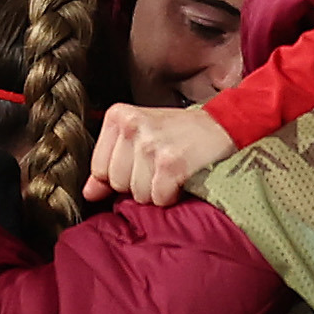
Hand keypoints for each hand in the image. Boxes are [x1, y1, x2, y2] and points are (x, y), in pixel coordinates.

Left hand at [91, 100, 231, 207]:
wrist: (224, 125)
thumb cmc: (181, 133)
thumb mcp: (141, 138)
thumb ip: (111, 164)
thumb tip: (88, 193)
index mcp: (119, 116)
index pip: (99, 168)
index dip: (122, 174)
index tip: (142, 163)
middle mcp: (132, 126)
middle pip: (117, 182)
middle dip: (139, 183)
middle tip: (160, 165)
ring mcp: (151, 144)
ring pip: (137, 193)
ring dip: (157, 190)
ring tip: (172, 170)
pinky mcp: (171, 162)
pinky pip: (159, 197)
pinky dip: (172, 195)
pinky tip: (182, 178)